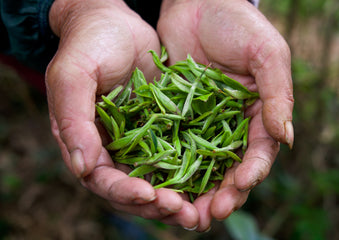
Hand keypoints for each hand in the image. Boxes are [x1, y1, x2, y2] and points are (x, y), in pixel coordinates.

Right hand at [46, 0, 198, 228]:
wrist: (114, 23)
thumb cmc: (88, 45)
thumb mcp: (73, 77)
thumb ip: (72, 121)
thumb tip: (81, 168)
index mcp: (85, 142)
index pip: (102, 179)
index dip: (124, 191)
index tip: (149, 195)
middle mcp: (112, 148)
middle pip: (133, 187)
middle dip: (157, 204)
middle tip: (185, 213)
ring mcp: (138, 140)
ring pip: (158, 178)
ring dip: (178, 196)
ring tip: (201, 210)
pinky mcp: (161, 128)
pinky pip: (176, 154)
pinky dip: (191, 171)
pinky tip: (211, 180)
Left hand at [157, 0, 293, 230]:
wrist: (196, 4)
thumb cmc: (236, 24)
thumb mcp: (265, 54)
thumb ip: (277, 95)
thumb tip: (285, 138)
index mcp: (256, 113)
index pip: (257, 152)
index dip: (249, 174)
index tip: (238, 189)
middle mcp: (229, 124)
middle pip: (227, 167)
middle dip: (220, 193)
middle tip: (208, 215)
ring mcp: (200, 122)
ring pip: (199, 164)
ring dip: (193, 190)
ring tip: (184, 212)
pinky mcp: (175, 116)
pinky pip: (171, 144)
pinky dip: (167, 166)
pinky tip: (160, 184)